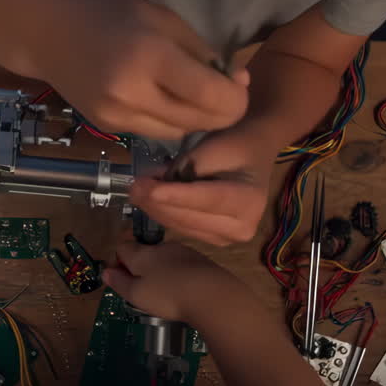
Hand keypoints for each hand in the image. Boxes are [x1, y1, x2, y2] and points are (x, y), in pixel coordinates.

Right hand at [28, 0, 249, 140]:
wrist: (45, 30)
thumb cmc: (108, 11)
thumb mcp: (164, 19)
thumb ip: (202, 54)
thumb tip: (237, 83)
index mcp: (152, 58)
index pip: (214, 97)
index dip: (237, 97)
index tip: (238, 83)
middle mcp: (134, 95)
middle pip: (201, 122)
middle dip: (222, 110)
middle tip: (223, 88)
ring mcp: (118, 116)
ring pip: (180, 133)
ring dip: (196, 117)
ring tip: (190, 90)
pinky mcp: (108, 126)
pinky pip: (155, 131)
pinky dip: (168, 119)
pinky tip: (161, 96)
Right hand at [104, 240, 239, 321]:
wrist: (211, 294)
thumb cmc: (167, 295)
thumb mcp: (136, 294)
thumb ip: (119, 282)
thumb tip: (105, 271)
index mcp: (142, 253)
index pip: (122, 247)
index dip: (117, 262)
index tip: (120, 279)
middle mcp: (161, 247)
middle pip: (144, 251)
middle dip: (139, 267)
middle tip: (141, 289)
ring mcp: (183, 252)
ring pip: (164, 258)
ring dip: (159, 270)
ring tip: (163, 292)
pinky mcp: (201, 260)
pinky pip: (181, 264)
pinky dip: (177, 274)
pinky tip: (182, 291)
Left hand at [129, 126, 276, 244]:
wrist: (252, 155)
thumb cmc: (233, 145)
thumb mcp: (211, 148)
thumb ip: (184, 169)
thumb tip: (152, 185)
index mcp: (249, 201)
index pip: (206, 199)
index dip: (175, 196)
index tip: (148, 190)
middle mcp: (242, 228)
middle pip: (190, 217)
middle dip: (157, 201)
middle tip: (133, 184)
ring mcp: (227, 238)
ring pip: (181, 225)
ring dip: (156, 207)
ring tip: (139, 187)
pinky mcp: (212, 239)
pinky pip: (181, 227)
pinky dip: (164, 212)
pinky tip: (152, 197)